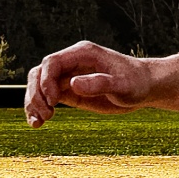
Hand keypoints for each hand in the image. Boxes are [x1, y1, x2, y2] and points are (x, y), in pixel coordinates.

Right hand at [24, 40, 158, 123]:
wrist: (145, 87)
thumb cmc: (137, 83)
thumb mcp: (122, 86)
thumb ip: (99, 84)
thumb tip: (73, 84)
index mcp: (83, 54)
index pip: (52, 62)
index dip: (46, 81)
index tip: (53, 101)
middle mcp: (71, 62)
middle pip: (39, 73)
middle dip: (36, 94)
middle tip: (45, 115)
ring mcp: (68, 76)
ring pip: (38, 86)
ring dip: (33, 103)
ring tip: (37, 123)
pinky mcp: (69, 91)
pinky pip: (46, 98)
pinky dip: (39, 109)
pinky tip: (38, 123)